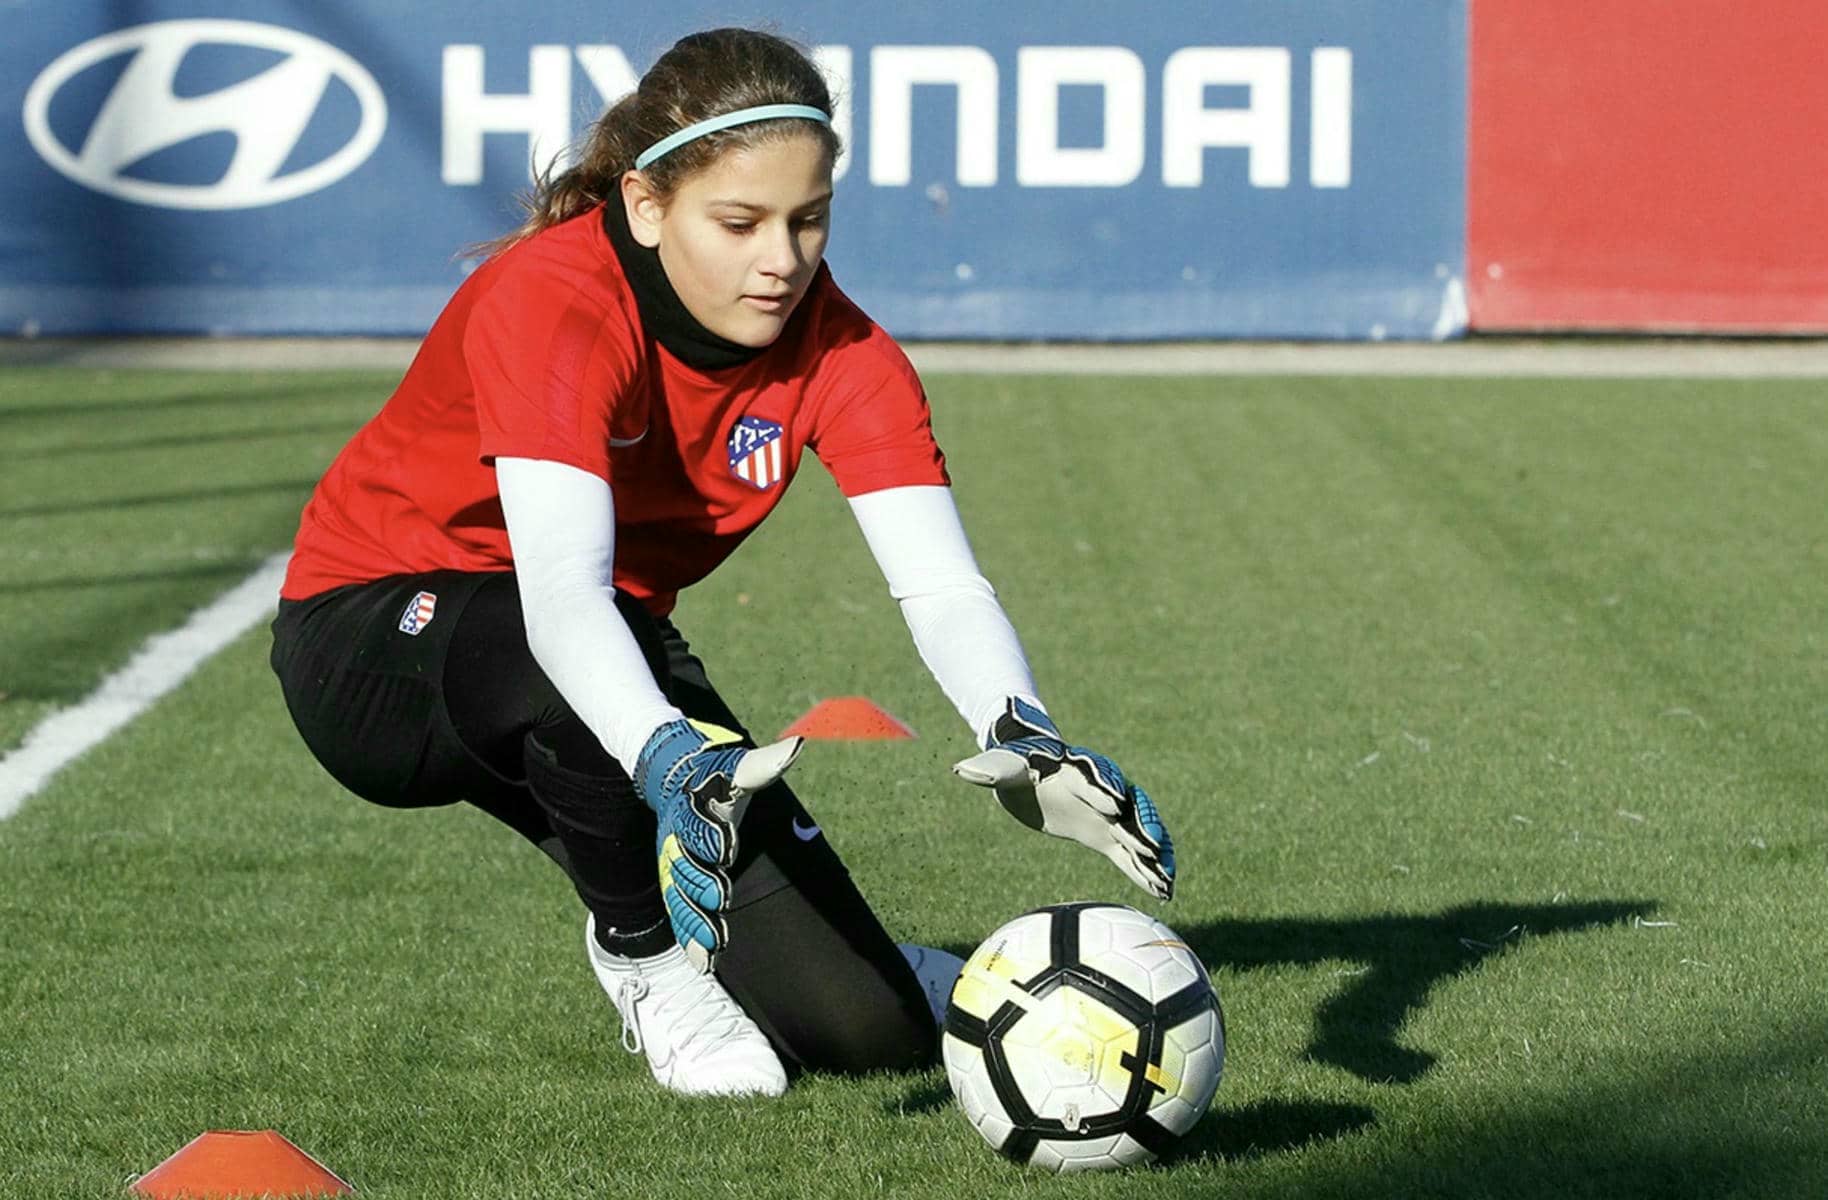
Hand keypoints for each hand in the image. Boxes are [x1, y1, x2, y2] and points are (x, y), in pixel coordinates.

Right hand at [634, 719, 803, 970]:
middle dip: (700, 884)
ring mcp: (675, 866)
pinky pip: (680, 913)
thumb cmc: (715, 777)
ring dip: (694, 922)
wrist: (674, 783)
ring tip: (711, 946)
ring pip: (680, 897)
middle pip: (685, 867)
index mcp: (693, 811)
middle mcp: (679, 841)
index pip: (700, 825)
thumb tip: (797, 746)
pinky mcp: (677, 885)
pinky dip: (690, 938)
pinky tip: (703, 963)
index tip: (725, 848)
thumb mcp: (737, 768)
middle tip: (718, 899)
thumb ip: (764, 763)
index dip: (711, 836)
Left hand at [953, 699, 1174, 899]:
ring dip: (1154, 852)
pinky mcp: (1104, 833)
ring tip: (1170, 878)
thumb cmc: (1015, 766)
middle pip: (1128, 803)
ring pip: (1136, 831)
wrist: (1031, 769)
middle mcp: (1099, 789)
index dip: (1104, 789)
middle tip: (1153, 846)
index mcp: (1073, 768)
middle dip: (1141, 824)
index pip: (1092, 775)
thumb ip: (989, 769)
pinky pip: (1129, 853)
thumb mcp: (1002, 767)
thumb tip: (960, 769)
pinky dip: (1145, 870)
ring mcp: (1106, 812)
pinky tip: (1162, 891)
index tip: (1115, 804)